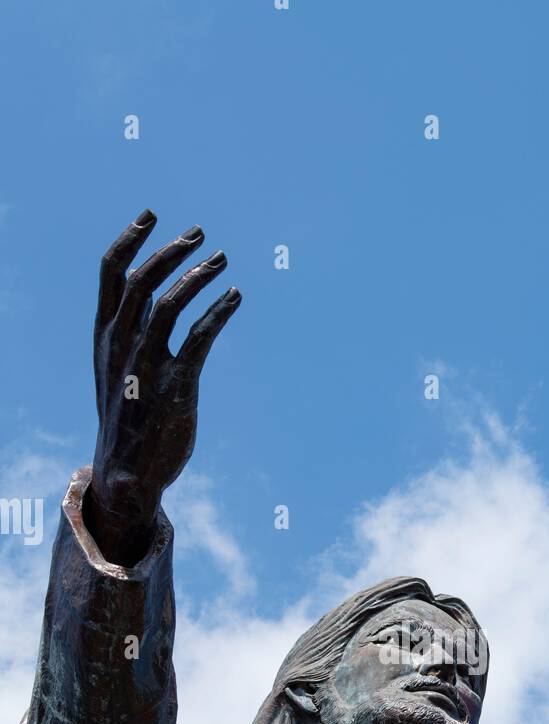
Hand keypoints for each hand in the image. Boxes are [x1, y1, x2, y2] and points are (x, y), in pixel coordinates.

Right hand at [88, 209, 240, 564]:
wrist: (127, 474)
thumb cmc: (126, 418)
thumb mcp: (115, 371)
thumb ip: (127, 336)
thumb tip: (145, 302)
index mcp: (104, 337)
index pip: (110, 274)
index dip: (131, 240)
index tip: (152, 216)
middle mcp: (122, 345)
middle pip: (142, 279)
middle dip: (171, 251)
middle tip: (201, 235)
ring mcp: (148, 365)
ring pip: (170, 302)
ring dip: (199, 275)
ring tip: (223, 260)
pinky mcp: (177, 385)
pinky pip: (200, 336)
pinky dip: (220, 311)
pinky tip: (236, 298)